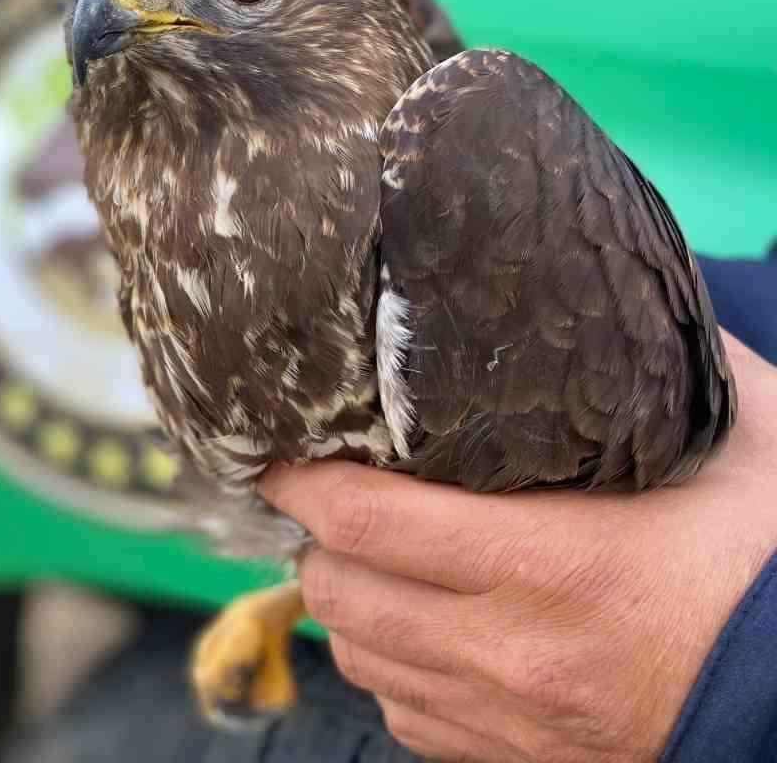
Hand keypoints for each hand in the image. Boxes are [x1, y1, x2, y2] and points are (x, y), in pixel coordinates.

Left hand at [259, 332, 776, 762]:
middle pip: (339, 590)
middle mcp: (512, 649)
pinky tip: (416, 626)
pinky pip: (404, 713)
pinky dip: (389, 665)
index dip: (303, 480)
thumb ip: (677, 368)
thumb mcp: (745, 451)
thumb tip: (625, 294)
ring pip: (360, 656)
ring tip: (362, 553)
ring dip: (344, 600)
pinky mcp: (516, 759)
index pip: (366, 520)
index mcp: (553, 562)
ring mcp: (508, 716)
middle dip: (312, 537)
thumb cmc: (775, 571)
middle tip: (320, 492)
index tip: (283, 448)